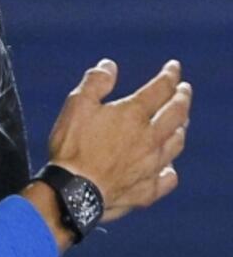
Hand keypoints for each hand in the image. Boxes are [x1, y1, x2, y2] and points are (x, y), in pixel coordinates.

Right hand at [47, 59, 191, 222]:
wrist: (73, 191)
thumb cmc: (72, 146)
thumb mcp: (76, 105)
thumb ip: (96, 82)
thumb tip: (110, 65)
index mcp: (133, 115)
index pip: (160, 89)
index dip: (170, 75)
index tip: (174, 67)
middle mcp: (149, 138)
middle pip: (176, 114)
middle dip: (182, 98)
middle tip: (184, 89)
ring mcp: (151, 166)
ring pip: (176, 143)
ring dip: (180, 128)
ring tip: (180, 122)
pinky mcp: (147, 190)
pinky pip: (168, 178)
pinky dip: (170, 169)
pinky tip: (167, 167)